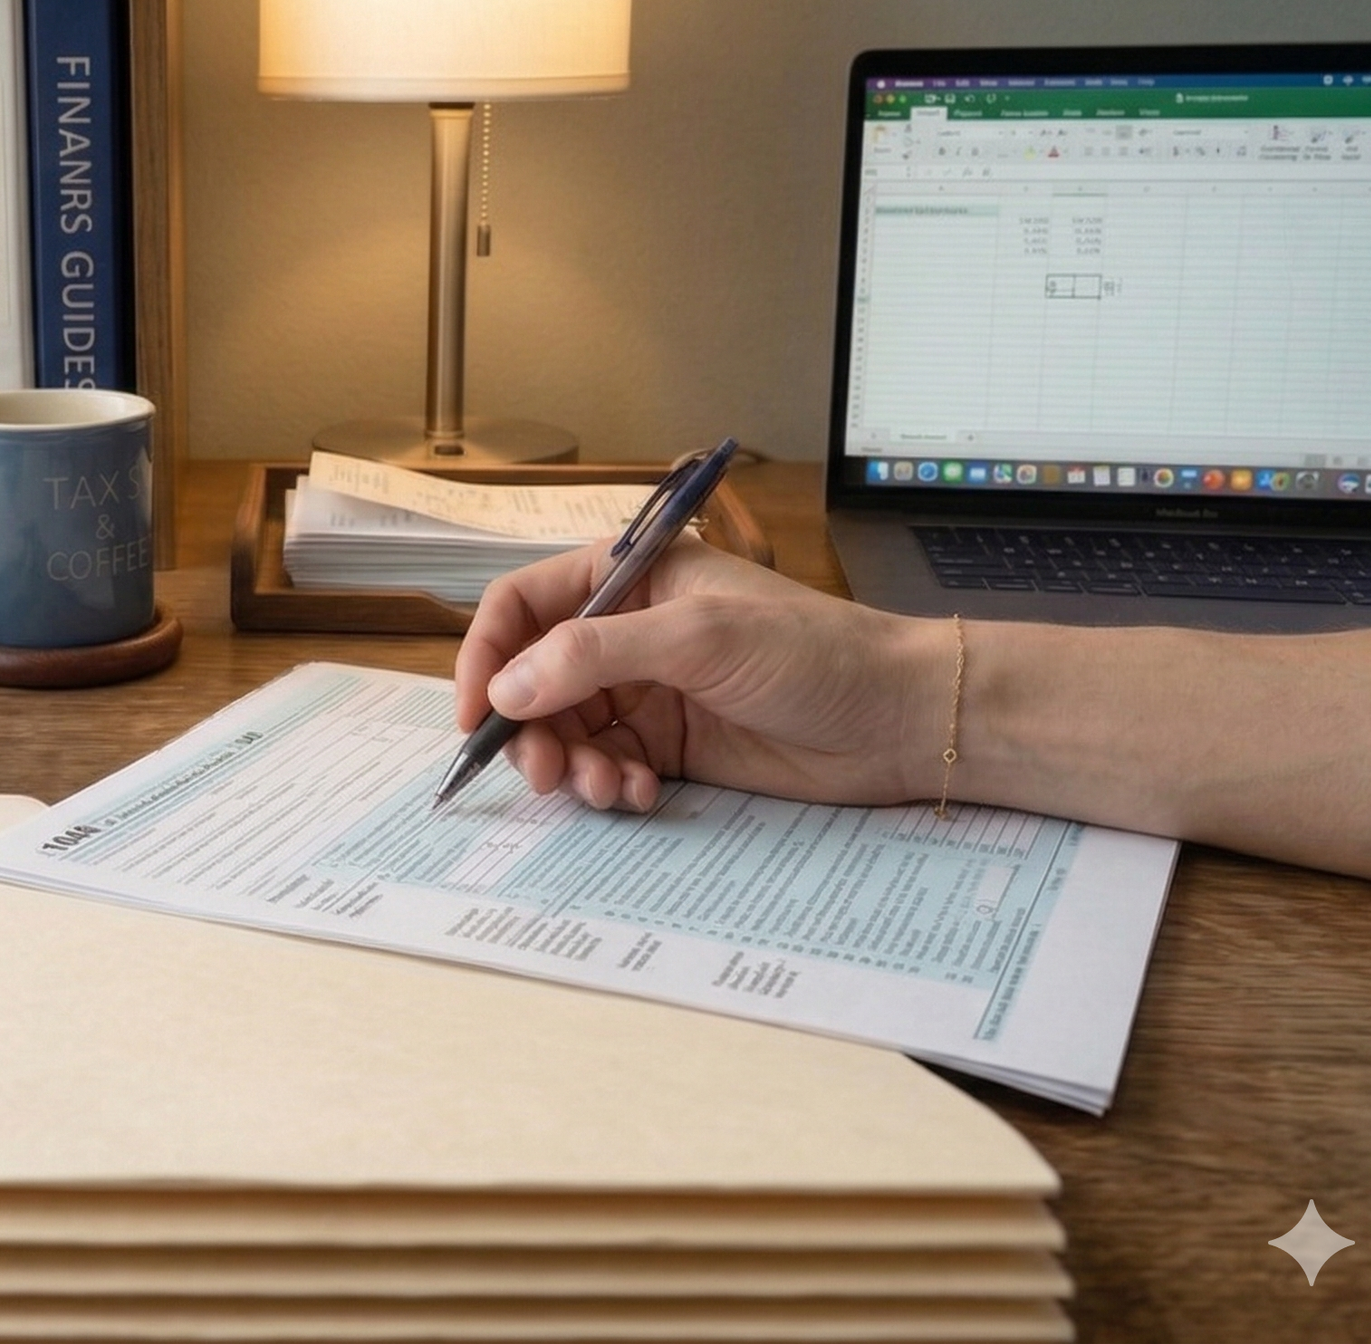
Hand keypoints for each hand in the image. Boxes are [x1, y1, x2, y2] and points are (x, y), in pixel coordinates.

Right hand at [453, 536, 949, 811]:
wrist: (897, 718)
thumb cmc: (810, 653)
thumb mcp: (695, 638)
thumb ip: (593, 656)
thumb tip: (505, 690)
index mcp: (628, 576)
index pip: (523, 604)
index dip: (486, 654)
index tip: (474, 712)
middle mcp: (625, 630)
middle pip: (531, 677)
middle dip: (527, 727)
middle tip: (541, 771)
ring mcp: (645, 690)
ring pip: (563, 729)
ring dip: (568, 763)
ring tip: (603, 787)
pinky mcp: (667, 745)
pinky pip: (603, 765)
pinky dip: (605, 785)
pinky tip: (638, 794)